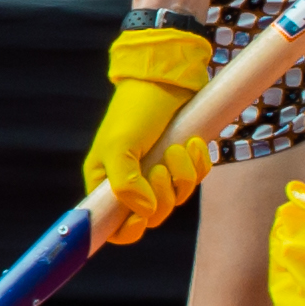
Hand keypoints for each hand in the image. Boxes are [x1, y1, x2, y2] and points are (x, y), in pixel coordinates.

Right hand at [81, 16, 221, 243]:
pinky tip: (193, 142)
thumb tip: (145, 212)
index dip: (128, 229)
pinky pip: (196, 179)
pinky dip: (198, 164)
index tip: (141, 215)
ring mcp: (157, 172)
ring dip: (182, 174)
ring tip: (178, 147)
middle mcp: (131, 182)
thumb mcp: (120, 146)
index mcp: (106, 182)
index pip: (113, 226)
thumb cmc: (135, 109)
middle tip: (161, 167)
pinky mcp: (181, 161)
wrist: (166, 77)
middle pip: (151, 216)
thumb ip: (125, 185)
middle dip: (162, 193)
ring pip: (176, 198)